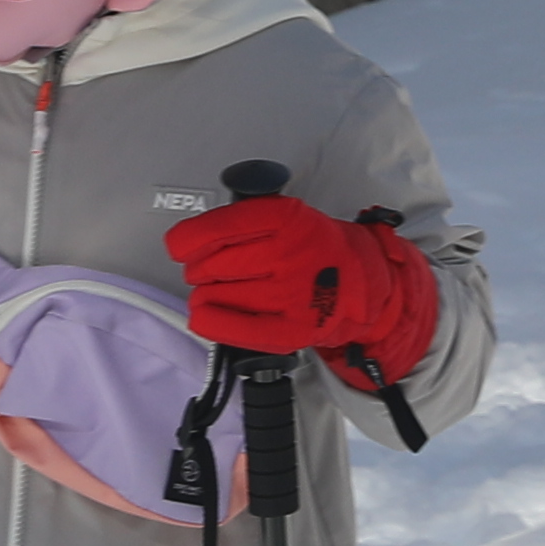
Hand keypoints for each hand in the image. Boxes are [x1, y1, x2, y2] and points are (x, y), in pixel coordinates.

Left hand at [165, 191, 443, 378]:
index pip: (219, 227)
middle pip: (210, 265)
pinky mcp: (290, 331)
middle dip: (199, 268)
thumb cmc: (315, 248)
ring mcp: (291, 295)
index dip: (188, 240)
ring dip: (206, 294)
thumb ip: (245, 218)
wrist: (364, 285)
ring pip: (216, 296)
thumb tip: (192, 239)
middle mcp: (288, 255)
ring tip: (218, 290)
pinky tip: (205, 314)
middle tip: (209, 270)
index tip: (180, 246)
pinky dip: (209, 321)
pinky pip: (233, 329)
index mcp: (287, 218)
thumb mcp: (288, 214)